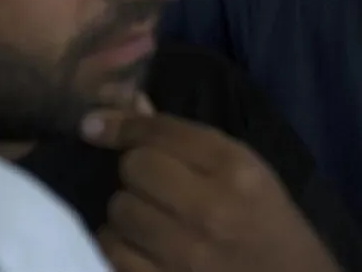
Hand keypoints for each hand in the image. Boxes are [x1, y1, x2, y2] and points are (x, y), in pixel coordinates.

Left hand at [81, 108, 340, 271]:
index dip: (121, 125)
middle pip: (133, 169)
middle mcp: (210, 210)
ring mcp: (186, 256)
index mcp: (235, 170)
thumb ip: (188, 141)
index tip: (94, 126)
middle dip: (135, 174)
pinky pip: (112, 253)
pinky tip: (140, 248)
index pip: (160, 132)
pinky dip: (119, 247)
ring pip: (118, 212)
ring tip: (149, 222)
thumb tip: (127, 106)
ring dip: (126, 213)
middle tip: (152, 189)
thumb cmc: (268, 225)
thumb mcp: (245, 172)